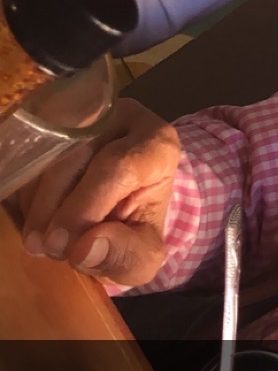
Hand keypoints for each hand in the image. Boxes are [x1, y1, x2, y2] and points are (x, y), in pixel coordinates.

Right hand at [18, 98, 179, 285]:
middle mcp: (122, 118)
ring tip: (42, 241)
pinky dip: (28, 193)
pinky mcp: (56, 122)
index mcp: (157, 145)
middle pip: (77, 159)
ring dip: (38, 205)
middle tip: (47, 249)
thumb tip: (85, 249)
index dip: (85, 208)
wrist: (121, 207)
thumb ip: (126, 255)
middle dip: (56, 210)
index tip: (61, 246)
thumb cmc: (137, 227)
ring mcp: (85, 115)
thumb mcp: (143, 253)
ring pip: (47, 156)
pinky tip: (38, 220)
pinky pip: (30, 154)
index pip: (119, 167)